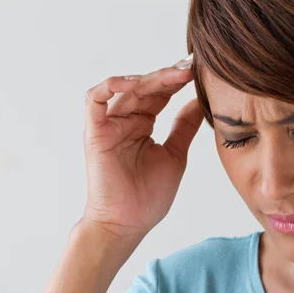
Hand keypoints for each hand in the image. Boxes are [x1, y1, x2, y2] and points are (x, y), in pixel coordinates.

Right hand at [81, 55, 203, 238]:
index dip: (176, 82)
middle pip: (144, 88)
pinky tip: (136, 83)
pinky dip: (113, 86)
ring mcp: (108, 125)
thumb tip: (199, 101)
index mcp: (143, 126)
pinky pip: (95, 99)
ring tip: (175, 76)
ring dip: (150, 79)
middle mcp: (124, 121)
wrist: (127, 224)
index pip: (159, 94)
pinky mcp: (94, 132)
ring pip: (125, 89)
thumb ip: (183, 126)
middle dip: (168, 76)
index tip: (199, 73)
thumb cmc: (148, 197)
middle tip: (191, 68)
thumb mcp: (175, 154)